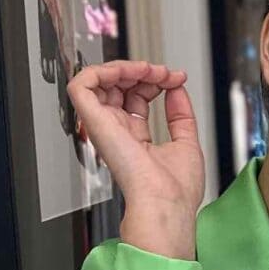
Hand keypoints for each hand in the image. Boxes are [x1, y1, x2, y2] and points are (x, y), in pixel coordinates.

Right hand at [67, 60, 204, 261]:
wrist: (165, 203)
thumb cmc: (175, 190)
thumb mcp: (187, 141)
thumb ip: (181, 113)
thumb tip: (177, 88)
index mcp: (136, 139)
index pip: (137, 97)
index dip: (155, 81)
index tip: (176, 79)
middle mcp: (117, 132)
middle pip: (119, 86)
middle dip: (143, 70)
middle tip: (165, 73)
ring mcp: (104, 126)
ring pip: (99, 80)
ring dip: (125, 66)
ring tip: (149, 70)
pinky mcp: (94, 122)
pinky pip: (81, 84)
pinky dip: (102, 69)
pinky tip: (127, 70)